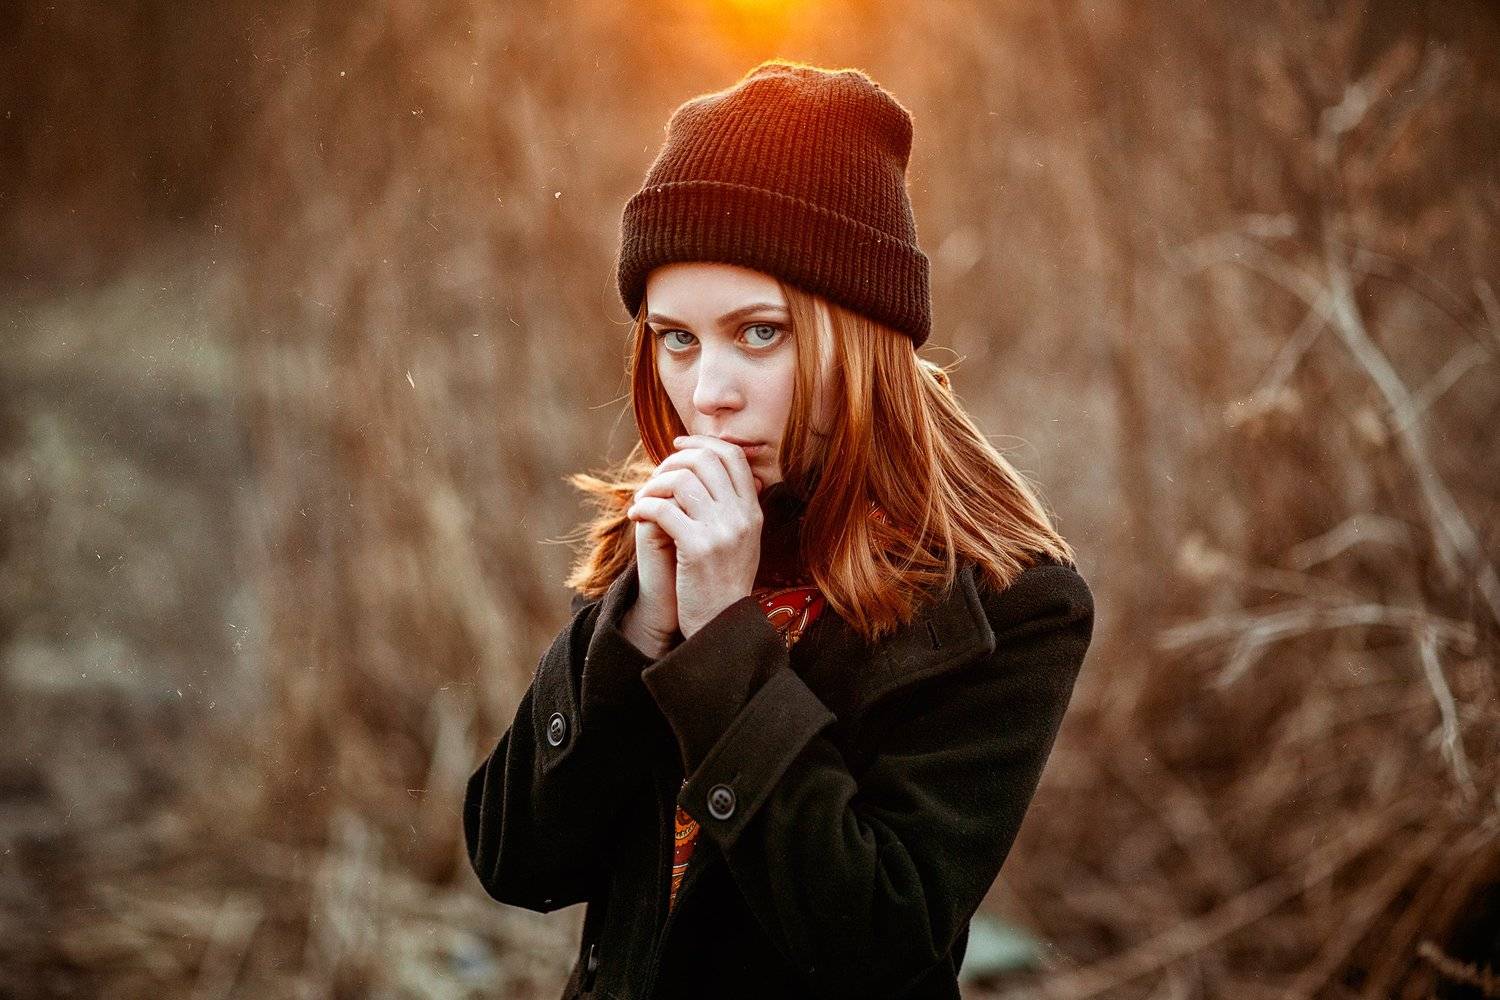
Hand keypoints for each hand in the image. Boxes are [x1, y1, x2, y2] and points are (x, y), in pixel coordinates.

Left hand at [626, 435, 762, 638]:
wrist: (721, 626)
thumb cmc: (721, 583)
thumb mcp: (740, 541)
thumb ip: (731, 506)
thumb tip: (708, 469)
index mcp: (752, 511)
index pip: (732, 456)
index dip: (703, 443)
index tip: (679, 445)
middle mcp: (741, 517)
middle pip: (706, 460)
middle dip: (673, 460)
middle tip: (655, 475)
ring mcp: (721, 531)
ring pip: (682, 480)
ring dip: (654, 484)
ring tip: (643, 499)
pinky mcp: (697, 548)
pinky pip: (663, 509)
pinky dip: (644, 507)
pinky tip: (636, 516)